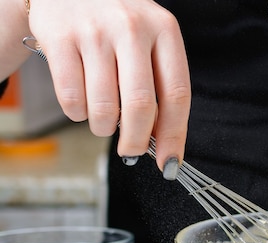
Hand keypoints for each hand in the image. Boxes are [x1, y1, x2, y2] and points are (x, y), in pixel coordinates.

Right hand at [27, 0, 190, 173]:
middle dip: (136, 142)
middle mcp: (132, 27)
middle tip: (131, 152)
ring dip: (103, 129)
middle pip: (141, 106)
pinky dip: (78, 113)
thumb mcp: (151, 41)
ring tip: (104, 122)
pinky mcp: (59, 36)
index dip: (175, 136)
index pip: (177, 95)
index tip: (170, 161)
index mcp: (165, 30)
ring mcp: (94, 31)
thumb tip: (164, 144)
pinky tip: (83, 102)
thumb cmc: (120, 24)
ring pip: (103, 108)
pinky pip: (71, 98)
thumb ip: (161, 85)